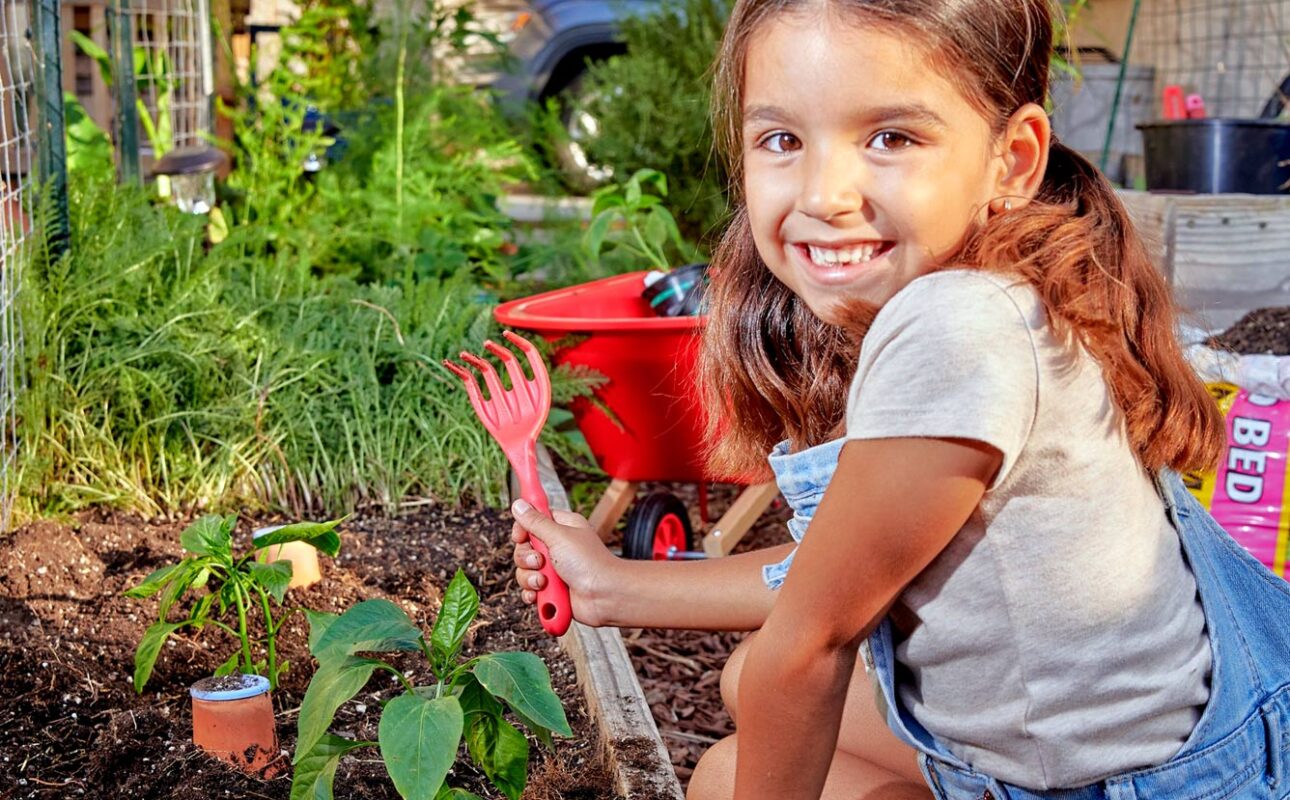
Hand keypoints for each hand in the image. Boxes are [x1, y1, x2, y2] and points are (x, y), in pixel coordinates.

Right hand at [511, 501, 616, 626]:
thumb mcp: (559, 536)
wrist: (605, 595)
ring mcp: (554, 569)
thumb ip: (536, 522)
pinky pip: (530, 589)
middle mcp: (557, 547)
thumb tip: (519, 504)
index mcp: (562, 527)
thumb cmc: (590, 563)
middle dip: (526, 558)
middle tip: (540, 561)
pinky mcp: (552, 589)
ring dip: (530, 578)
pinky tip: (540, 594)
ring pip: (524, 570)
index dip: (523, 528)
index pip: (533, 520)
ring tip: (544, 582)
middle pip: (524, 547)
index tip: (521, 536)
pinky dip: (532, 593)